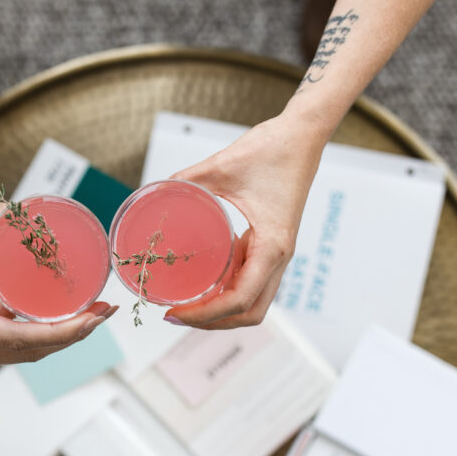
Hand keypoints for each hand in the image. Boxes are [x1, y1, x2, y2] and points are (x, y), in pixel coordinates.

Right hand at [0, 204, 116, 363]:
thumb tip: (27, 209)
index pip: (21, 340)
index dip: (64, 332)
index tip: (95, 315)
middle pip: (29, 352)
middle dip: (73, 334)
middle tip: (106, 309)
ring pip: (21, 352)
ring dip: (58, 336)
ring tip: (91, 312)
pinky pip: (6, 344)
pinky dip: (36, 332)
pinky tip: (57, 312)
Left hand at [167, 114, 327, 328]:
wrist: (302, 133)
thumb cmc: (273, 148)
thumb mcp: (221, 166)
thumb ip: (185, 181)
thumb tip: (153, 193)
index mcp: (273, 246)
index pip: (240, 300)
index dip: (205, 314)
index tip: (175, 312)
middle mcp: (280, 256)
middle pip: (249, 313)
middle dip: (212, 322)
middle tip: (176, 315)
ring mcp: (278, 253)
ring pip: (253, 301)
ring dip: (222, 311)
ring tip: (186, 304)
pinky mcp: (272, 244)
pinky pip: (252, 278)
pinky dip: (228, 289)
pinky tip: (204, 280)